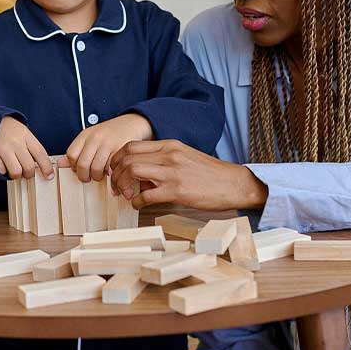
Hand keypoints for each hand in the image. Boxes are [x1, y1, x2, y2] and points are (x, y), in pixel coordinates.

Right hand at [0, 117, 53, 179]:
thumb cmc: (14, 132)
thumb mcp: (27, 135)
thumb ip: (35, 150)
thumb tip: (45, 169)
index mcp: (26, 136)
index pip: (40, 154)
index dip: (46, 167)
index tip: (49, 176)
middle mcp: (15, 143)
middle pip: (28, 166)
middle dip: (30, 174)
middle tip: (28, 172)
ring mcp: (4, 149)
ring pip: (16, 172)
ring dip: (18, 175)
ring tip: (17, 169)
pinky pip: (3, 171)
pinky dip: (6, 172)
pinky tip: (6, 165)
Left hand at [65, 113, 152, 182]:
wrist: (133, 123)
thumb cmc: (110, 133)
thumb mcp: (91, 138)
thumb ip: (77, 150)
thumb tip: (60, 164)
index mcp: (85, 134)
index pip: (71, 155)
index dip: (73, 166)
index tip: (79, 170)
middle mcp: (95, 137)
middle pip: (82, 164)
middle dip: (84, 176)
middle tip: (89, 178)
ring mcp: (108, 143)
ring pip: (96, 169)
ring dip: (98, 176)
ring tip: (101, 175)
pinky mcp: (120, 150)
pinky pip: (110, 168)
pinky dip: (110, 174)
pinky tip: (110, 172)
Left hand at [107, 139, 267, 210]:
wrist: (234, 184)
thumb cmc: (210, 174)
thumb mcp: (184, 157)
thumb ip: (162, 161)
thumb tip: (141, 176)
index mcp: (170, 145)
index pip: (132, 145)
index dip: (117, 159)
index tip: (115, 170)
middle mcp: (169, 155)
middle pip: (127, 157)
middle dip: (116, 172)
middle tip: (116, 186)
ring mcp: (172, 172)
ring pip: (133, 171)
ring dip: (123, 185)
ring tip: (126, 195)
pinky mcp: (177, 191)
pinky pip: (146, 195)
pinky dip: (137, 201)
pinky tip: (138, 204)